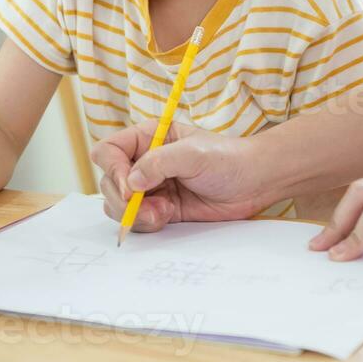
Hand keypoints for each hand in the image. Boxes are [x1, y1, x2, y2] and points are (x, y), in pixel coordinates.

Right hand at [90, 119, 269, 230]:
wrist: (253, 183)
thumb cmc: (227, 158)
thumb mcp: (193, 154)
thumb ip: (159, 163)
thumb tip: (130, 182)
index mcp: (148, 138)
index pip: (108, 151)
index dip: (112, 170)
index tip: (129, 187)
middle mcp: (144, 162)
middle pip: (108, 182)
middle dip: (123, 200)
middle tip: (147, 207)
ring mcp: (150, 187)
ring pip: (118, 205)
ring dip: (135, 214)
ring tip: (164, 212)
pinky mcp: (160, 209)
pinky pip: (137, 221)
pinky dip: (146, 223)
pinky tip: (168, 217)